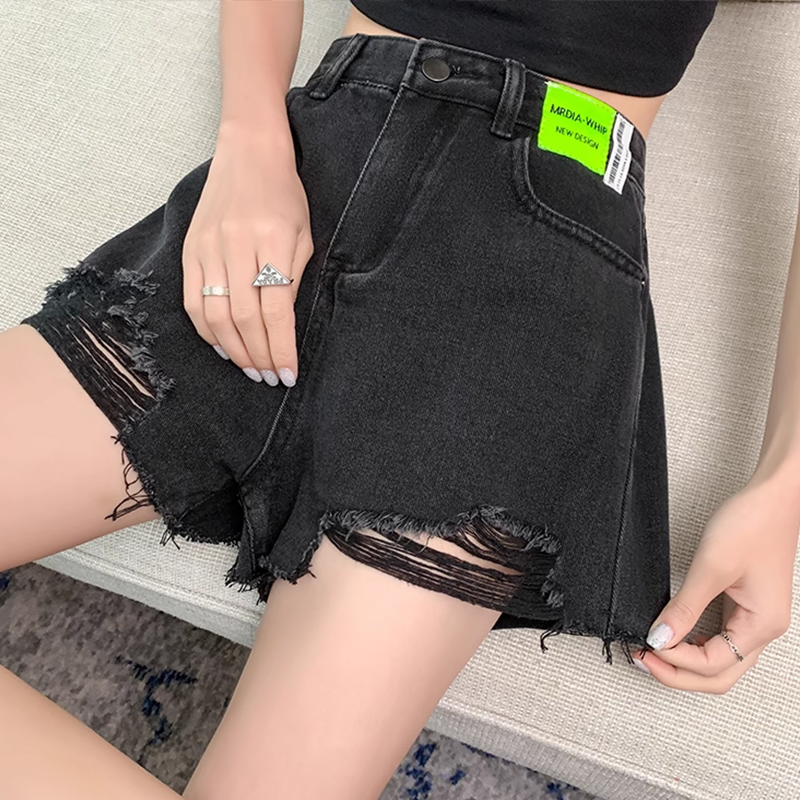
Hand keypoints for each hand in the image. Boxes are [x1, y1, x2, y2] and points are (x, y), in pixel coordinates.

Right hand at [182, 122, 313, 386]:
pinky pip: (193, 300)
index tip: (288, 373)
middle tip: (270, 378)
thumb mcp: (304, 234)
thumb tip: (281, 328)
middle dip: (259, 356)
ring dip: (234, 350)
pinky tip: (224, 347)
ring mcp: (208, 246)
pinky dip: (207, 331)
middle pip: (244, 318)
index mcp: (274, 240)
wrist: (249, 151)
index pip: (276, 310)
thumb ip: (293, 279)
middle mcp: (237, 244)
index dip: (281, 348)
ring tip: (250, 369)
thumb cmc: (285, 194)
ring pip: (215, 315)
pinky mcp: (190, 248)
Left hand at [631, 472, 797, 692]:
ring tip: (651, 648)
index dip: (676, 661)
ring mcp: (754, 619)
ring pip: (720, 660)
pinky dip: (694, 643)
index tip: (646, 646)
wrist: (772, 497)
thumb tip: (659, 638)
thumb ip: (684, 608)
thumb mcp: (711, 567)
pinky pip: (719, 638)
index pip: (714, 664)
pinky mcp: (744, 606)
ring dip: (685, 660)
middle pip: (720, 674)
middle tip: (643, 659)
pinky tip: (672, 633)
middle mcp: (762, 629)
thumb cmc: (752, 525)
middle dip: (679, 673)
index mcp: (761, 626)